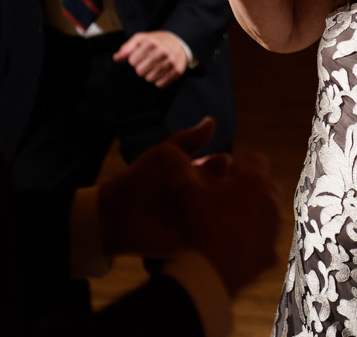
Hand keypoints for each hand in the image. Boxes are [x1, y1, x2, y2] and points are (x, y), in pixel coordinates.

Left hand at [97, 118, 281, 295]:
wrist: (119, 214)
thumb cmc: (140, 179)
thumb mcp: (166, 154)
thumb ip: (190, 139)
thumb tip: (212, 120)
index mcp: (197, 171)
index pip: (223, 163)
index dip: (228, 163)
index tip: (226, 165)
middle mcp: (203, 193)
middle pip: (231, 185)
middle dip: (237, 184)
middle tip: (236, 186)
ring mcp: (202, 215)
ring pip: (229, 209)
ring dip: (233, 206)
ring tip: (229, 203)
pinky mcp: (200, 237)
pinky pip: (218, 231)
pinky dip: (224, 226)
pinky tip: (226, 221)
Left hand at [113, 31, 187, 87]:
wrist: (178, 42)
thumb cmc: (156, 41)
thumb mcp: (141, 39)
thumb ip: (127, 48)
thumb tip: (116, 58)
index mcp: (151, 43)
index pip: (132, 61)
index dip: (134, 60)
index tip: (139, 56)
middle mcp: (162, 52)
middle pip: (140, 71)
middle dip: (141, 68)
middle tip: (147, 62)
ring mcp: (170, 62)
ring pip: (149, 79)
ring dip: (149, 74)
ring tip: (154, 66)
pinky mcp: (177, 72)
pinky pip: (160, 84)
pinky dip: (158, 80)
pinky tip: (161, 71)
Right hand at [182, 148, 280, 295]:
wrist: (212, 271)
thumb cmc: (201, 224)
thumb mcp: (186, 189)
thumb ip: (181, 166)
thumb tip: (171, 153)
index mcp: (254, 180)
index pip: (256, 159)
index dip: (240, 165)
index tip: (225, 176)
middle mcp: (271, 201)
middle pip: (266, 186)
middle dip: (251, 189)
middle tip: (226, 199)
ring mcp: (274, 229)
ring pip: (269, 214)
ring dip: (255, 215)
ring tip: (229, 224)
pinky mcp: (272, 253)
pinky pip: (266, 242)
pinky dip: (255, 243)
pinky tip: (235, 248)